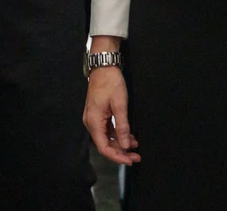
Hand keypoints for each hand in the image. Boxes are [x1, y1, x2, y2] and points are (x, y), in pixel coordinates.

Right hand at [83, 36, 138, 165]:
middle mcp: (91, 123)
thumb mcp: (120, 105)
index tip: (130, 161)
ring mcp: (93, 119)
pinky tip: (129, 136)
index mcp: (94, 122)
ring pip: (107, 138)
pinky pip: (107, 130)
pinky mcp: (98, 115)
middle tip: (136, 157)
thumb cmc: (111, 83)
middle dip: (121, 152)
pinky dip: (118, 135)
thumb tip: (126, 145)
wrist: (104, 66)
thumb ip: (122, 127)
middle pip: (105, 144)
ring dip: (120, 143)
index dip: (117, 157)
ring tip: (136, 147)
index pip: (104, 147)